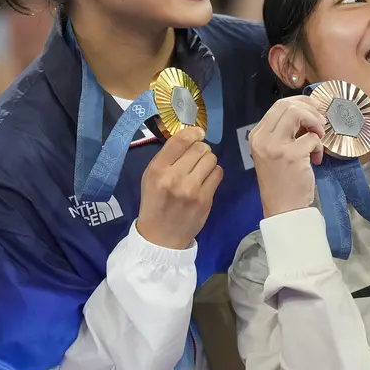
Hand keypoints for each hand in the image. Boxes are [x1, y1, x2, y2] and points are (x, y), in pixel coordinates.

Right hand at [136, 127, 223, 249]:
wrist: (161, 237)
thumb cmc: (155, 202)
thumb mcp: (151, 177)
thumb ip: (167, 157)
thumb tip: (191, 137)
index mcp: (157, 169)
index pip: (180, 140)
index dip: (193, 132)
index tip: (198, 133)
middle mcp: (174, 177)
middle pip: (200, 148)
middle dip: (200, 149)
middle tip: (196, 158)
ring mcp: (191, 189)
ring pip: (211, 159)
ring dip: (208, 161)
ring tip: (200, 170)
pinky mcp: (205, 199)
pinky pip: (218, 173)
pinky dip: (214, 173)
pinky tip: (206, 180)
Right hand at [248, 96, 326, 216]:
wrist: (282, 209)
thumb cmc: (281, 181)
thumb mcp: (273, 152)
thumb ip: (283, 132)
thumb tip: (306, 113)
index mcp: (257, 135)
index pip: (277, 105)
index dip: (299, 103)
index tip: (313, 111)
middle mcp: (263, 138)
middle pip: (287, 105)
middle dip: (309, 109)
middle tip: (320, 122)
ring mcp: (276, 146)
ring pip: (297, 114)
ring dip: (315, 122)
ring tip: (320, 135)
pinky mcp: (292, 155)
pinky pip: (312, 137)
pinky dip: (319, 145)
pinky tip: (316, 158)